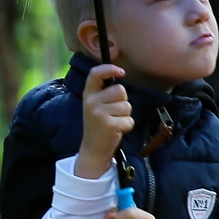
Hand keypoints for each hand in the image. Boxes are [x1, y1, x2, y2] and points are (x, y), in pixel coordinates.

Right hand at [77, 64, 133, 178]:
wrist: (93, 149)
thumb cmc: (99, 124)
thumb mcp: (96, 105)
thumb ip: (105, 91)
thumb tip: (120, 73)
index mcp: (89, 94)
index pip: (95, 74)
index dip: (109, 69)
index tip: (121, 72)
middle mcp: (91, 102)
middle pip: (120, 90)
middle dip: (123, 101)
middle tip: (113, 113)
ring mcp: (99, 113)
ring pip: (127, 106)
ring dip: (125, 115)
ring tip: (114, 122)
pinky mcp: (108, 124)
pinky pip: (129, 120)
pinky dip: (127, 126)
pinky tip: (117, 131)